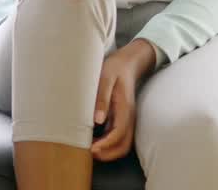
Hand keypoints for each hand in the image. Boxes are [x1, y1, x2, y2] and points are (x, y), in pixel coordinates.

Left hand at [90, 39, 157, 160]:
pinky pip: (118, 137)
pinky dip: (107, 144)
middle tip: (88, 154)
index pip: (119, 134)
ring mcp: (127, 119)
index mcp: (125, 108)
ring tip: (88, 150)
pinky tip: (93, 141)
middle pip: (123, 145)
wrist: (128, 62)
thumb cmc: (115, 68)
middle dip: (107, 154)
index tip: (91, 149)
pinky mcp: (122, 119)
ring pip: (122, 143)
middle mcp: (129, 117)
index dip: (106, 145)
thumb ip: (101, 97)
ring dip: (107, 151)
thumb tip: (97, 120)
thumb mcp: (105, 77)